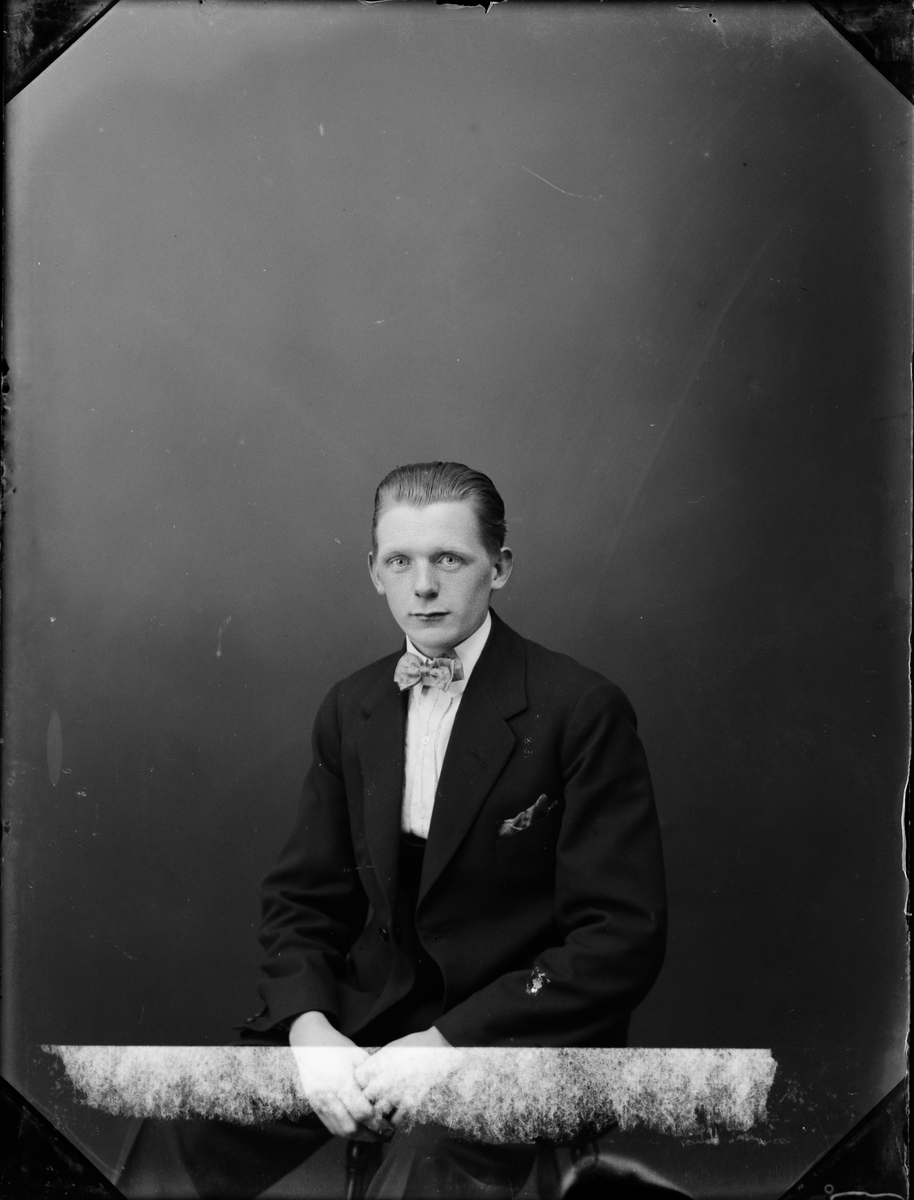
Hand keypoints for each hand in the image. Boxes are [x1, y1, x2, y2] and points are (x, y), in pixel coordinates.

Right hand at [289, 1012, 388, 1137]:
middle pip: (351, 1127)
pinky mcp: (314, 1106)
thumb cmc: (338, 1047)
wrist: (309, 1042)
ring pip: (340, 1130)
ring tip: (374, 1136)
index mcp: (343, 1081)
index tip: (390, 1125)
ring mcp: (320, 1102)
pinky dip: (345, 1133)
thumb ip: (371, 1076)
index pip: (362, 1112)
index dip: (378, 1123)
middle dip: (370, 1135)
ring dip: (359, 1137)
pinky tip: (358, 1131)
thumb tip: (390, 1093)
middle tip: (385, 1134)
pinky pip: (331, 1127)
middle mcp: (329, 1095)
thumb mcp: (358, 1056)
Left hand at [353, 1028, 463, 1127]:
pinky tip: (399, 1113)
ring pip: (378, 1112)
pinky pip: (395, 1120)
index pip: (357, 1082)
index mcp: (375, 1066)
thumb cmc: (414, 1047)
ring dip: (381, 1112)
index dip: (361, 1084)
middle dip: (369, 1100)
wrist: (439, 1050)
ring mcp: (394, 1095)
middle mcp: (381, 1081)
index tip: (367, 1084)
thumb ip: (374, 1066)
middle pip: (365, 1100)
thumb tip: (364, 1079)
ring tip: (386, 1109)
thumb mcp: (389, 1051)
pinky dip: (395, 1119)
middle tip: (375, 1100)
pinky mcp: (409, 1104)